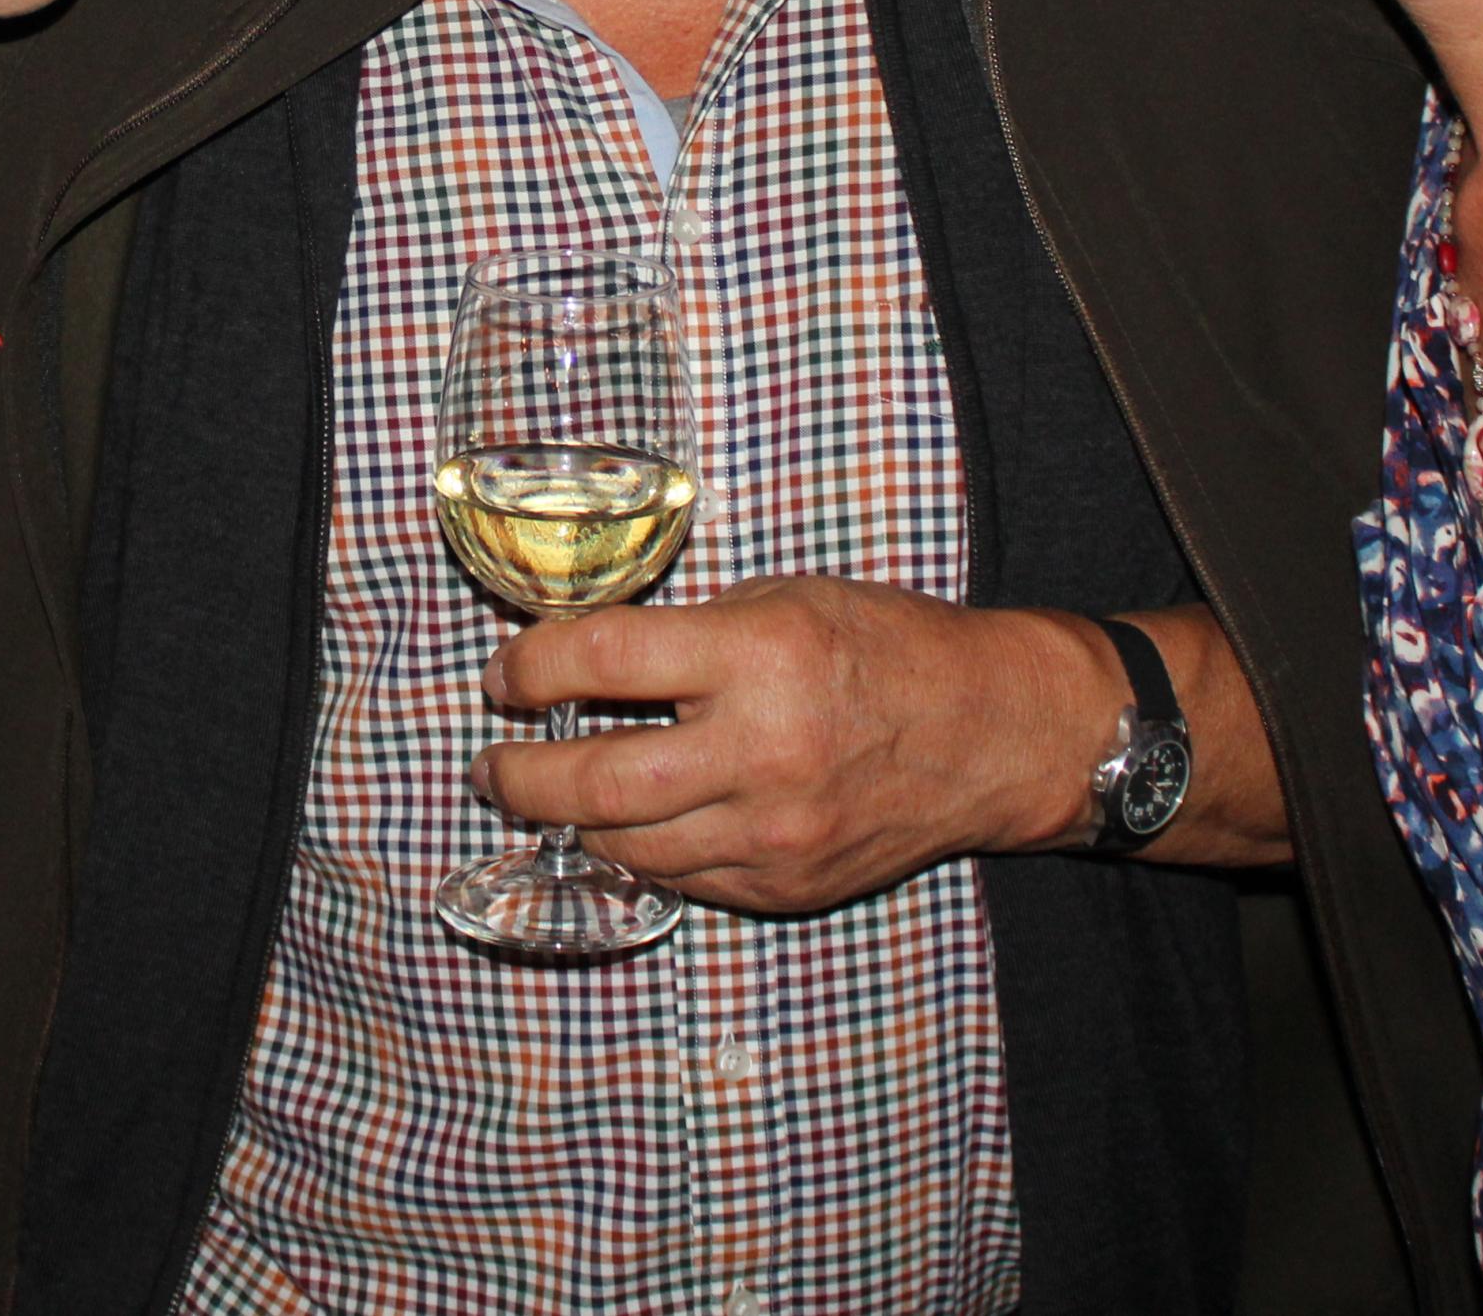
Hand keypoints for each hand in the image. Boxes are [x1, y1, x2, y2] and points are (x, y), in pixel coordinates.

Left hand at [468, 576, 1117, 914]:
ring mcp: (774, 831)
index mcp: (759, 655)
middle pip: (595, 780)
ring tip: (545, 793)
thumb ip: (686, 635)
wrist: (991, 733)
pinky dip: (642, 849)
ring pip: (629, 844)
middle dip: (520, 775)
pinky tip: (627, 823)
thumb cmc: (886, 647)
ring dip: (573, 820)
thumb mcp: (784, 599)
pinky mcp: (785, 883)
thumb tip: (581, 664)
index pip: (602, 662)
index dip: (531, 668)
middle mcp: (762, 750)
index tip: (506, 676)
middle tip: (491, 764)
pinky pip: (682, 878)